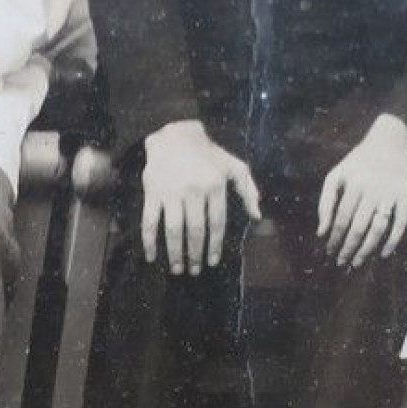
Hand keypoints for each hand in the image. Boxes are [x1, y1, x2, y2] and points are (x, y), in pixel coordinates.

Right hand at [141, 120, 261, 274]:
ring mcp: (172, 193)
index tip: (212, 262)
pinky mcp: (153, 193)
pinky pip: (149, 221)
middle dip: (195, 254)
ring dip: (175, 253)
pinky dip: (149, 241)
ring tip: (177, 269)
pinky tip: (151, 256)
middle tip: (194, 271)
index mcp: (215, 186)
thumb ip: (248, 189)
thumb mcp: (234, 166)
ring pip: (173, 230)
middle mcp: (194, 191)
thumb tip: (257, 215)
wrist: (175, 136)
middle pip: (196, 230)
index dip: (215, 245)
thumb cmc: (207, 154)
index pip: (217, 223)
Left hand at [318, 114, 406, 268]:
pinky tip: (384, 254)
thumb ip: (325, 203)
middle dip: (348, 248)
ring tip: (357, 263)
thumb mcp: (335, 176)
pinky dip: (393, 240)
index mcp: (354, 185)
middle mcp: (373, 190)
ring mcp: (391, 194)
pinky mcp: (406, 196)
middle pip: (359, 227)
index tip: (328, 252)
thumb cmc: (357, 163)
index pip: (342, 219)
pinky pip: (401, 222)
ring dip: (367, 248)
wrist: (390, 143)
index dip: (335, 238)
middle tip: (340, 263)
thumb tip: (321, 232)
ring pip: (378, 227)